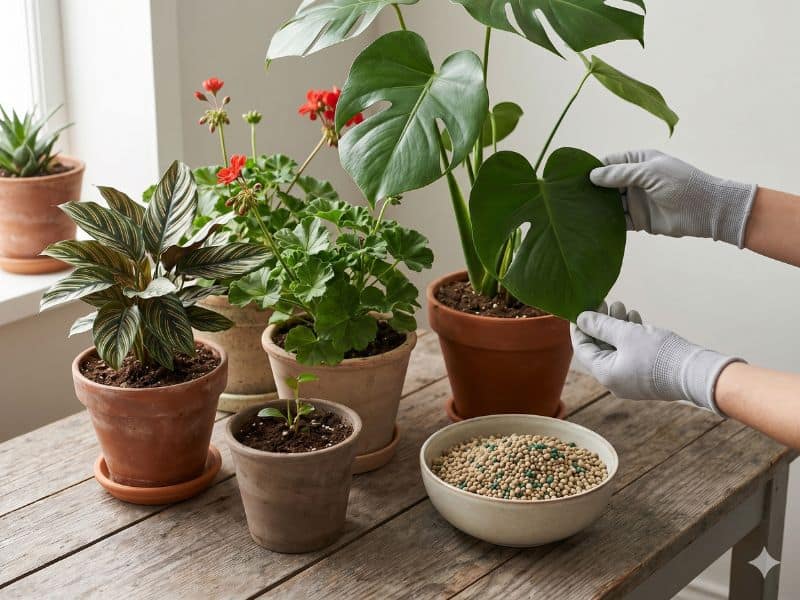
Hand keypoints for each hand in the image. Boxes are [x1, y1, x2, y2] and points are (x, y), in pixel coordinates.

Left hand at [571, 301, 742, 413]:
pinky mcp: (645, 374)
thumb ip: (601, 325)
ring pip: (616, 348)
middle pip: (600, 347)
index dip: (580, 327)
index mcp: (605, 373)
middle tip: (605, 302)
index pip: (582, 348)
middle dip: (602, 323)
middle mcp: (614, 380)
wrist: (697, 373)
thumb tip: (581, 318)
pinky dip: (630, 336)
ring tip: (622, 306)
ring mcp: (631, 379)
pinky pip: (630, 353)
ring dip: (617, 326)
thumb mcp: (626, 334)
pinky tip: (634, 318)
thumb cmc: (659, 354)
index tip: (582, 308)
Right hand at [590, 150, 756, 247]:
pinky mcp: (638, 220)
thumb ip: (620, 174)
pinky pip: (617, 220)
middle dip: (591, 189)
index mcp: (638, 161)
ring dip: (596, 207)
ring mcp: (636, 200)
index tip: (574, 176)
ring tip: (575, 211)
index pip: (609, 162)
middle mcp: (635, 180)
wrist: (707, 210)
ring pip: (610, 203)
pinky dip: (606, 222)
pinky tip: (591, 224)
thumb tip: (592, 176)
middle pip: (606, 184)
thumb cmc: (682, 183)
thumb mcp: (650, 172)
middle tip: (569, 196)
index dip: (592, 168)